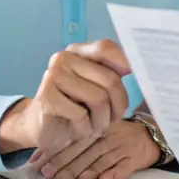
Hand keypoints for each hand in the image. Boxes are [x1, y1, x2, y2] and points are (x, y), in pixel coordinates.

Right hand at [0, 40, 130, 156]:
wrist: (44, 130)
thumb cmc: (75, 108)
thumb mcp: (96, 89)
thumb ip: (112, 75)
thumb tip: (134, 67)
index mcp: (78, 51)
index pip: (106, 48)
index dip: (124, 61)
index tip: (132, 76)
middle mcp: (64, 58)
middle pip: (109, 79)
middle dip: (118, 106)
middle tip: (113, 119)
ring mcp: (53, 75)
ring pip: (98, 98)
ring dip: (102, 121)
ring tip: (95, 126)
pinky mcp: (46, 97)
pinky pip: (81, 114)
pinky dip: (85, 128)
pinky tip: (77, 129)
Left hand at [27, 120, 160, 178]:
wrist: (149, 135)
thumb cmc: (116, 136)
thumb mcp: (95, 133)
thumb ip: (71, 143)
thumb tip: (40, 158)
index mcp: (95, 128)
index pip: (72, 139)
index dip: (55, 152)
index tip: (39, 164)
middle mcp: (107, 136)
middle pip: (85, 151)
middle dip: (66, 164)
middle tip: (51, 176)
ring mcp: (122, 147)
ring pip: (103, 159)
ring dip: (89, 169)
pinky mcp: (135, 158)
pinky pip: (125, 166)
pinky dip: (116, 173)